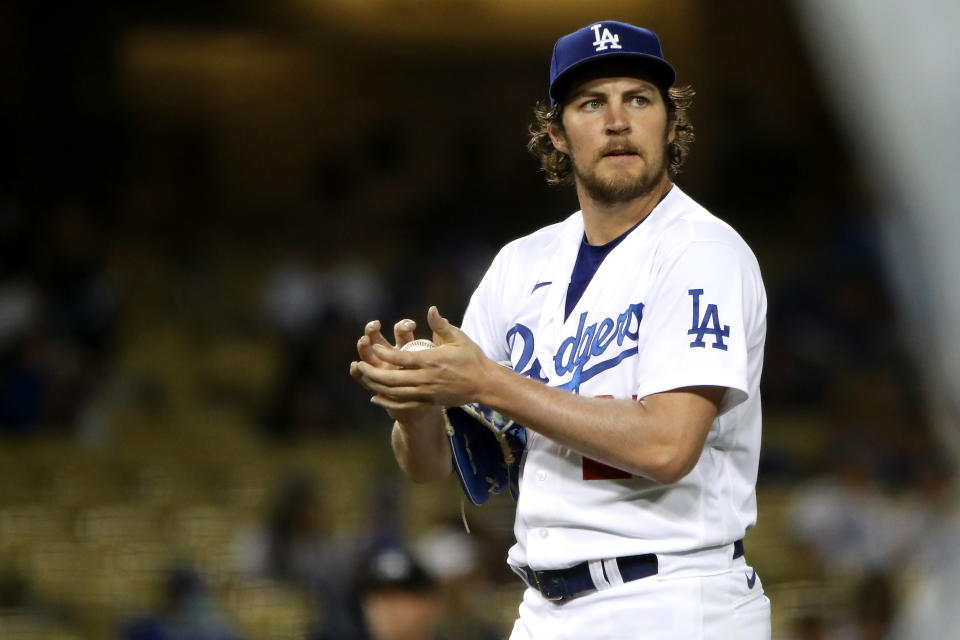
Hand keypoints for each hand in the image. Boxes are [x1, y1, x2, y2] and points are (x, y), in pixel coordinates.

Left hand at [354, 306, 494, 407]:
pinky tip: (376, 398)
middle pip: (393, 378)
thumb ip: (441, 324)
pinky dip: (387, 402)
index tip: (374, 347)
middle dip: (373, 373)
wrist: (483, 383)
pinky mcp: (428, 401)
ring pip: (395, 392)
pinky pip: (403, 403)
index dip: (385, 353)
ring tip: (363, 379)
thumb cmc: (471, 357)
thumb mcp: (458, 337)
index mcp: (432, 360)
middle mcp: (427, 378)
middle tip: (359, 365)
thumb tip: (431, 309)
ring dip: (376, 386)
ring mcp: (427, 392)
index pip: (402, 358)